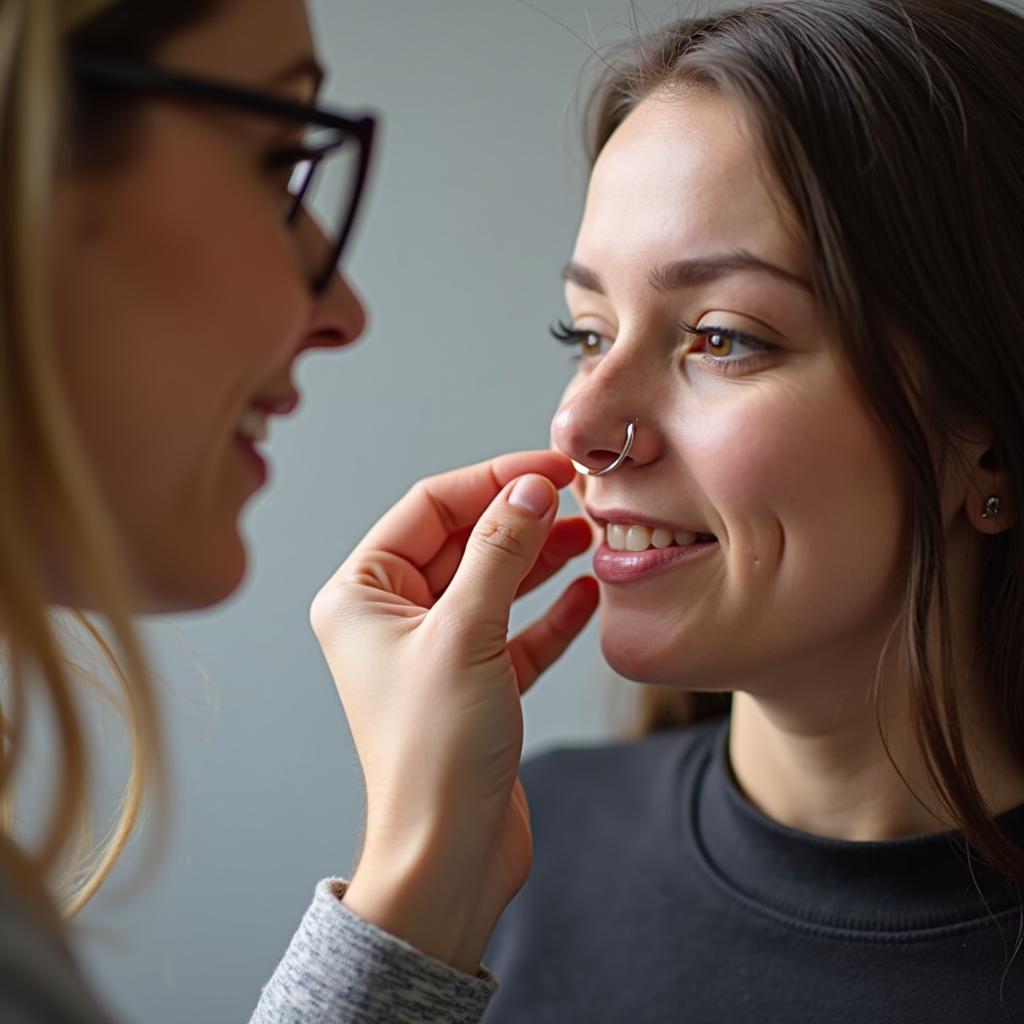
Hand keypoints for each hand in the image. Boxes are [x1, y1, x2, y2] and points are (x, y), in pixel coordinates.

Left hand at [310, 450, 597, 972]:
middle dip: (521, 517)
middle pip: (464, 540)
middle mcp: (393, 618)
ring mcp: (435, 651)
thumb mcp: (466, 633)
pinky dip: (549, 613)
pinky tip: (586, 594)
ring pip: (494, 583)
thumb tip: (531, 488)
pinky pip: (515, 632)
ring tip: (590, 535)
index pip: (430, 507)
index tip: (552, 468)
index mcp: (363, 595)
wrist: (450, 857)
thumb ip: (500, 551)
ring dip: (541, 558)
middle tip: (579, 498)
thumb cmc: (436, 753)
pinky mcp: (475, 685)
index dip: (493, 480)